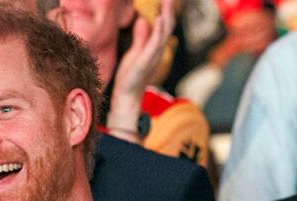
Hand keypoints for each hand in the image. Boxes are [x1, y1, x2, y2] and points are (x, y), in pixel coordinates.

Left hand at [106, 0, 174, 137]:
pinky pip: (155, 43)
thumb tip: (143, 20)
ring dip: (166, 17)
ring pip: (164, 33)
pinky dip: (159, 30)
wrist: (127, 96)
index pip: (163, 28)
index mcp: (155, 49)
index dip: (166, 13)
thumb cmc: (130, 76)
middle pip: (167, 28)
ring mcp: (154, 56)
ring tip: (167, 3)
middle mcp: (158, 51)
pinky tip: (160, 19)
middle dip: (169, 11)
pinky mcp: (147, 60)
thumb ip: (140, 37)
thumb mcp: (134, 52)